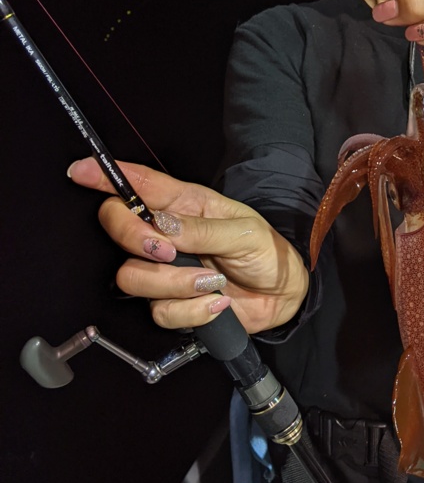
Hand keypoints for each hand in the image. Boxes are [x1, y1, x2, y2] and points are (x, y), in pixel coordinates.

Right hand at [68, 158, 308, 333]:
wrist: (284, 294)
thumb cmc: (266, 252)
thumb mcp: (243, 232)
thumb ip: (201, 229)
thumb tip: (160, 224)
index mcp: (184, 205)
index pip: (138, 184)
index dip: (105, 176)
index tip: (80, 171)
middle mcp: (167, 234)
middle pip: (117, 227)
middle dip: (135, 239)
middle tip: (169, 251)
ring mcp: (166, 270)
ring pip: (132, 276)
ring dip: (172, 283)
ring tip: (211, 282)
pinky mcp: (173, 303)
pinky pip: (159, 311)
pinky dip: (190, 310)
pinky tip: (217, 303)